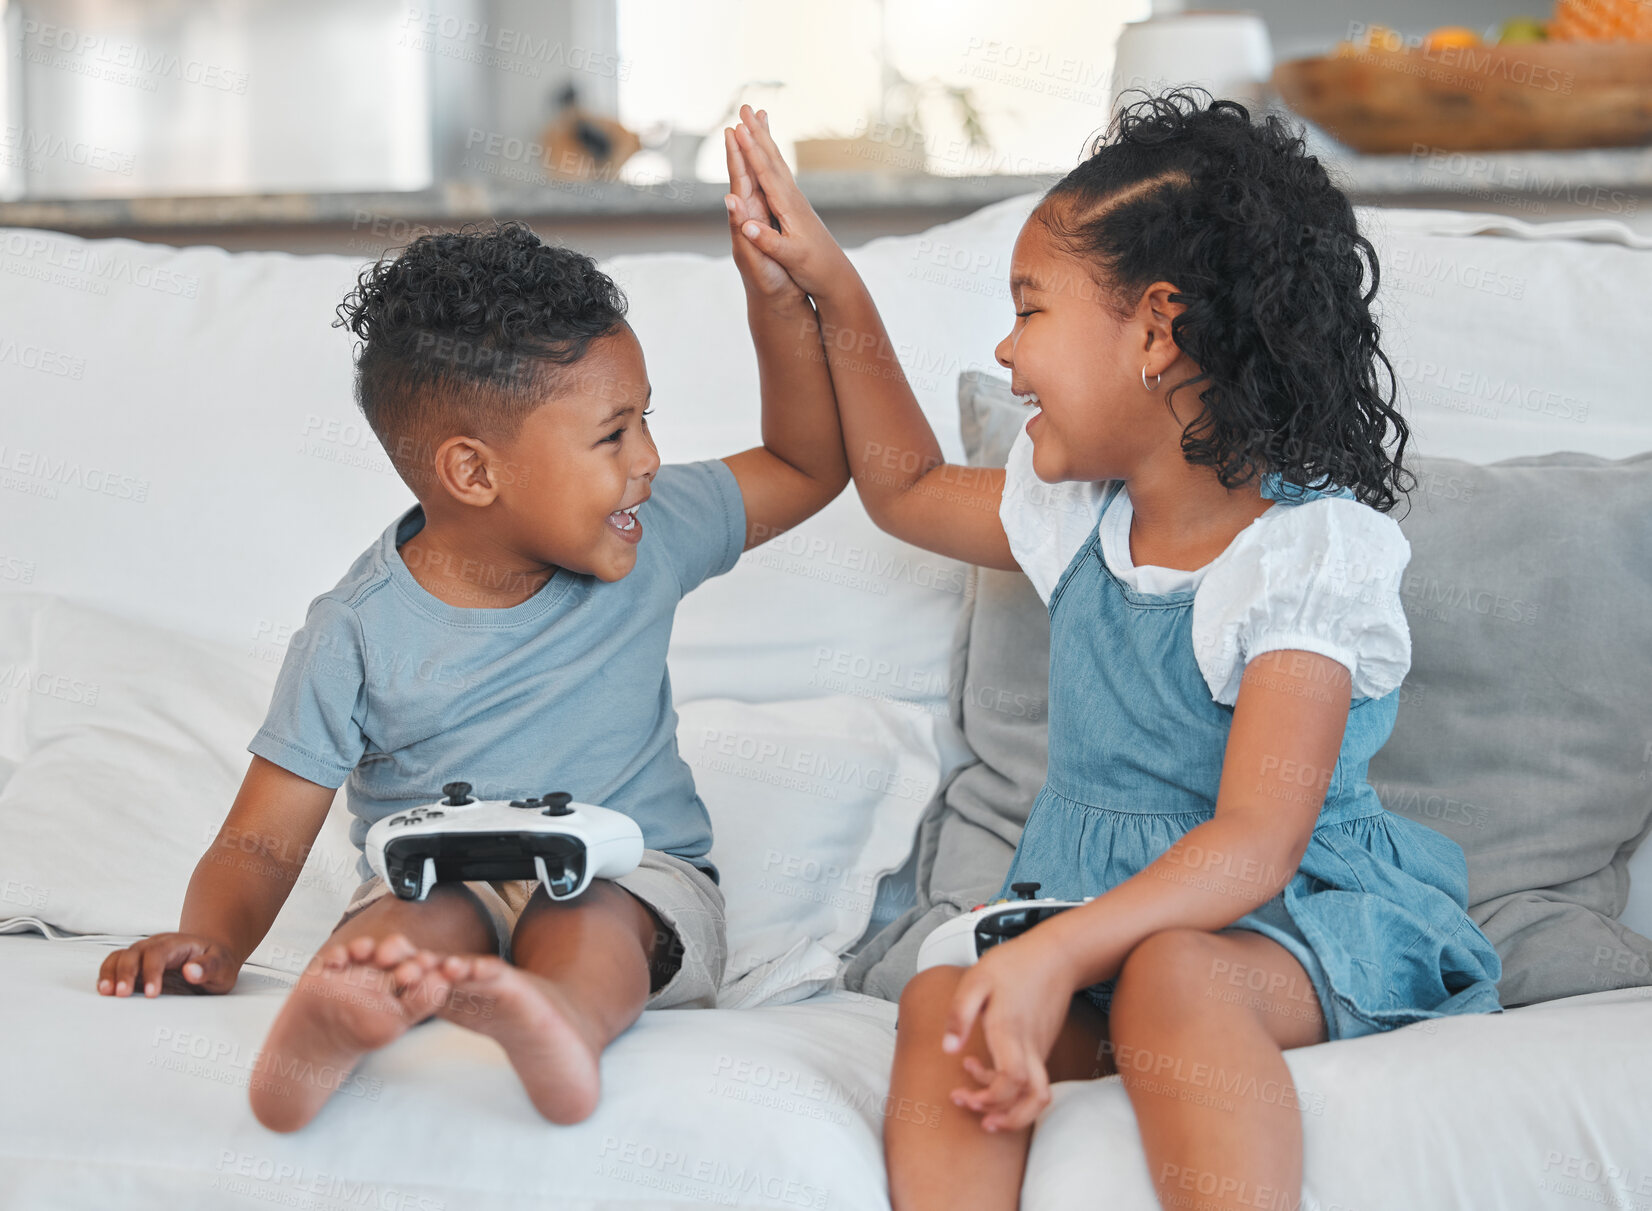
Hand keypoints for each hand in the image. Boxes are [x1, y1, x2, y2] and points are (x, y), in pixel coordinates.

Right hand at [97, 932, 240, 997]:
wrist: (211, 956)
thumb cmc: (216, 961)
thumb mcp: (222, 965)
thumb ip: (208, 967)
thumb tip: (191, 971)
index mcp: (177, 944)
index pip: (158, 953)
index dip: (152, 972)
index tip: (151, 993)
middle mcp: (156, 946)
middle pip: (134, 953)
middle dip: (126, 973)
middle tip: (122, 994)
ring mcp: (143, 954)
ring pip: (120, 957)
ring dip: (110, 973)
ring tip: (106, 992)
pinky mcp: (136, 966)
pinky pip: (115, 965)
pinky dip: (107, 975)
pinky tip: (105, 990)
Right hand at [730, 105, 853, 298]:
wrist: (835, 275)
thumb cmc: (813, 267)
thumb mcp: (790, 257)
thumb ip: (768, 241)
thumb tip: (746, 226)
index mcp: (787, 206)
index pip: (766, 172)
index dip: (751, 150)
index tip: (738, 128)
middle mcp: (792, 197)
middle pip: (772, 158)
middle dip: (757, 132)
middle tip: (745, 106)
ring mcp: (795, 199)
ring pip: (777, 161)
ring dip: (765, 138)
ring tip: (757, 117)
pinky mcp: (796, 205)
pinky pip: (780, 173)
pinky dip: (771, 156)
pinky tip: (769, 152)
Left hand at [942, 932, 1078, 1132]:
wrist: (1056, 956)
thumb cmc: (1013, 964)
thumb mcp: (976, 979)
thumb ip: (960, 1014)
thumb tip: (948, 1050)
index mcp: (1011, 1030)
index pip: (1012, 1079)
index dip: (991, 1098)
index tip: (966, 1095)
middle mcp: (1030, 1046)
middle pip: (1035, 1099)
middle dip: (1006, 1117)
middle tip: (971, 1110)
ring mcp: (1039, 1048)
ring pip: (1036, 1094)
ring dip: (1009, 1107)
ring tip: (975, 1100)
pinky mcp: (1040, 1047)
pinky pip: (1030, 1078)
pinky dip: (1008, 1086)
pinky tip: (982, 1069)